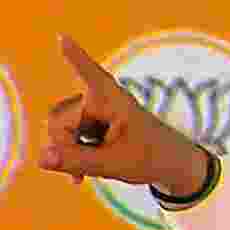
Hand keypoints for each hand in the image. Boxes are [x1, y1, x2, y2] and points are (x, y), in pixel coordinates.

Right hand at [38, 34, 206, 193]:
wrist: (172, 164)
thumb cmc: (153, 158)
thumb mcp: (116, 164)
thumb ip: (78, 161)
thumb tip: (41, 158)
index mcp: (113, 101)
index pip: (92, 76)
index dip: (76, 59)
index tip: (63, 39)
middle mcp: (100, 98)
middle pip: (58, 119)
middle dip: (64, 145)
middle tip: (78, 174)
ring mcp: (92, 108)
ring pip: (58, 127)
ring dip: (69, 151)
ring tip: (89, 171)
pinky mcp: (88, 119)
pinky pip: (66, 135)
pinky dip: (72, 152)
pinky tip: (81, 174)